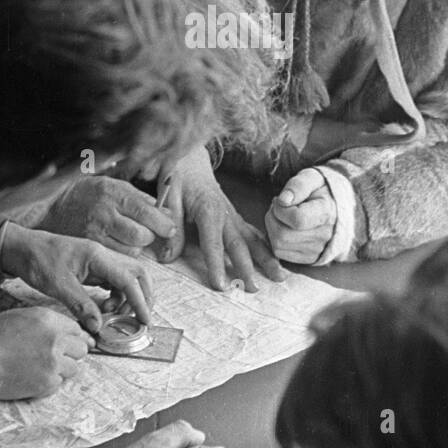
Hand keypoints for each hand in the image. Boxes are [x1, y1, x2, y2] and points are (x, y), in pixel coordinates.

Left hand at [0, 224, 153, 331]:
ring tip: (113, 313)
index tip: (145, 319)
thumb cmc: (38, 261)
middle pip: (137, 273)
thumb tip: (98, 326)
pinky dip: (117, 295)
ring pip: (127, 277)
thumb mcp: (58, 286)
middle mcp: (103, 255)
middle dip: (143, 295)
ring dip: (128, 297)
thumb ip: (81, 306)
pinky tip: (105, 306)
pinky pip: (114, 281)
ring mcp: (99, 260)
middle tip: (139, 317)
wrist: (22, 248)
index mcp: (97, 256)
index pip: (128, 279)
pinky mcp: (93, 267)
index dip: (139, 300)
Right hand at [0, 307, 91, 399]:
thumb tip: (69, 332)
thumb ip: (49, 323)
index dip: (74, 337)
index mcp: (50, 320)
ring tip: (42, 367)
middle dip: (71, 353)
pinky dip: (50, 382)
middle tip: (56, 356)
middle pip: (81, 349)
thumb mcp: (24, 316)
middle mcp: (56, 340)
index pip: (77, 330)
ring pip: (74, 368)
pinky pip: (59, 383)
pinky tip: (33, 376)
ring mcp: (54, 363)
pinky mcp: (47, 383)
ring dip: (62, 369)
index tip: (71, 344)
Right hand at [39, 176, 177, 255]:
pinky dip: (122, 255)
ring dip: (136, 247)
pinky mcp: (89, 248)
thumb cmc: (87, 195)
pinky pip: (116, 258)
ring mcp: (95, 233)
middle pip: (141, 235)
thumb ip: (139, 197)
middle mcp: (104, 213)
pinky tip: (116, 245)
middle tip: (145, 232)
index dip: (163, 223)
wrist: (52, 209)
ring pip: (131, 250)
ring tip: (127, 238)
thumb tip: (166, 212)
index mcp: (113, 193)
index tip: (170, 228)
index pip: (146, 211)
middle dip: (149, 236)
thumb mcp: (112, 185)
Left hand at [156, 146, 285, 291]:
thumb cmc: (178, 176)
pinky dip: (266, 247)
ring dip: (267, 258)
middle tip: (254, 289)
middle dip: (247, 268)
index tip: (220, 285)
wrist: (190, 157)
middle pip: (238, 244)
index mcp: (207, 209)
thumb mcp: (168, 199)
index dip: (216, 265)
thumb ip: (172, 229)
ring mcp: (233, 215)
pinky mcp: (235, 216)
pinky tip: (275, 260)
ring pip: (253, 239)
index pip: (213, 243)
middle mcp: (225, 214)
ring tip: (280, 277)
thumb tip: (167, 258)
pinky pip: (254, 233)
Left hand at [265, 168, 336, 263]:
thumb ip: (298, 185)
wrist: (336, 207)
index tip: (281, 199)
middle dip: (272, 217)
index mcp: (327, 213)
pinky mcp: (309, 258)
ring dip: (272, 227)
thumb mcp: (312, 178)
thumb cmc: (320, 190)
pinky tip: (284, 226)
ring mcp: (317, 250)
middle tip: (278, 206)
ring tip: (282, 215)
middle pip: (282, 234)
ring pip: (278, 244)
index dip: (280, 209)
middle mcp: (324, 236)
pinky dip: (275, 238)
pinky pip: (280, 252)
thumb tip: (283, 200)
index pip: (297, 219)